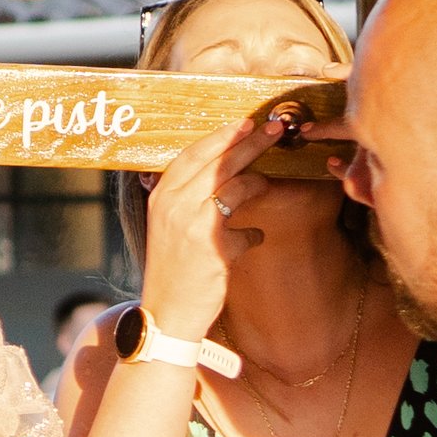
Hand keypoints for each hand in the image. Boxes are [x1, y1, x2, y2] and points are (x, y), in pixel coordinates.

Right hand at [140, 116, 283, 339]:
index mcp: (161, 196)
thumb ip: (186, 197)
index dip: (222, 136)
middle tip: (276, 129)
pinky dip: (253, 234)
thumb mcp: (167, 225)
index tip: (245, 123)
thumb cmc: (171, 268)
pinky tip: (252, 238)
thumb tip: (220, 170)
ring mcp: (194, 227)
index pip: (194, 154)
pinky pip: (247, 232)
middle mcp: (174, 206)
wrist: (166, 313)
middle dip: (251, 143)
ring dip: (258, 184)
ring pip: (237, 188)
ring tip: (266, 184)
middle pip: (220, 163)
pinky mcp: (214, 251)